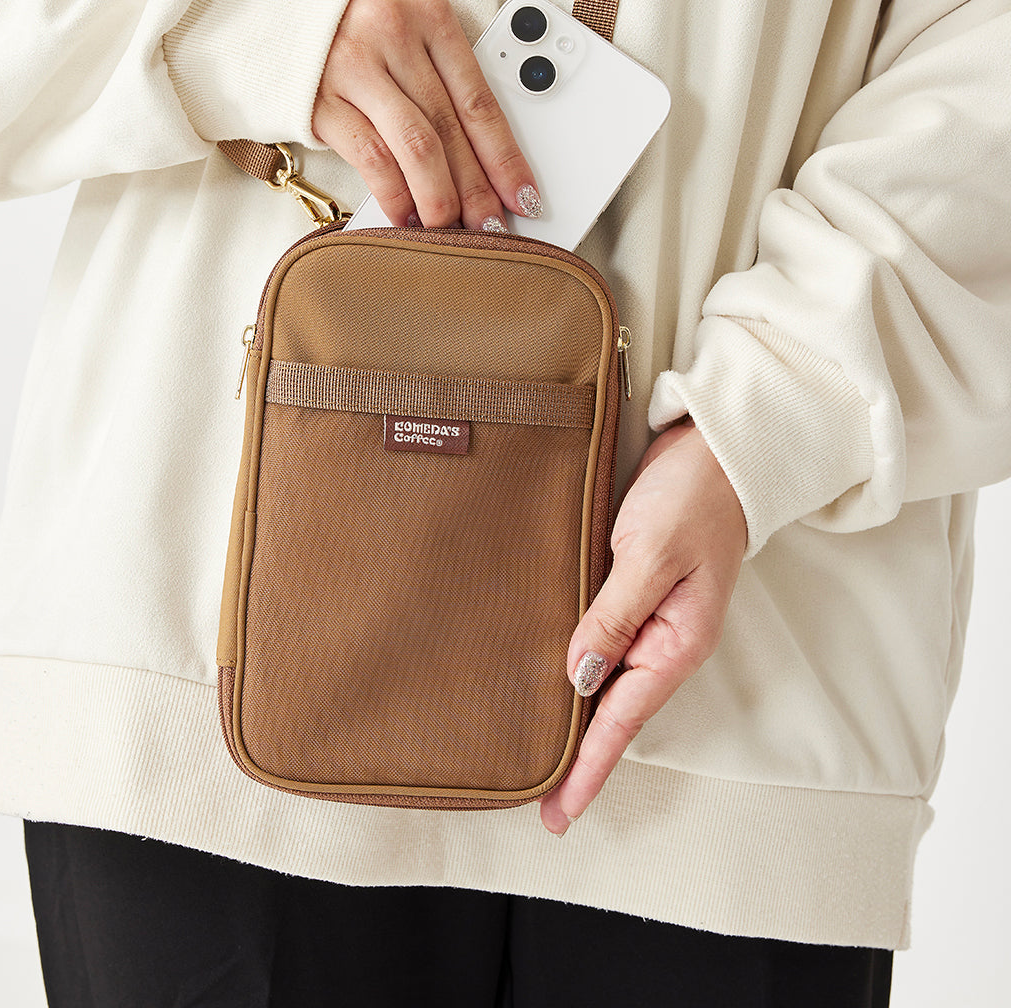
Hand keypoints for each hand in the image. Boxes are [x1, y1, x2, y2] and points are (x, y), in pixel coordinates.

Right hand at [312, 0, 541, 229]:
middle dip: (476, 187)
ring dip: (438, 196)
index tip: (523, 196)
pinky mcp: (320, 99)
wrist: (276, 4)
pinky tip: (407, 218)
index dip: (505, 157)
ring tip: (451, 230)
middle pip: (448, 128)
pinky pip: (369, 156)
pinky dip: (394, 194)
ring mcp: (353, 67)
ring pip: (413, 145)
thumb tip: (483, 160)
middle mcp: (393, 35)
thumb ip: (445, 78)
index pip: (478, 101)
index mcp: (430, 15)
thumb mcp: (412, 31)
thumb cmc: (360, 26)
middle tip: (492, 228)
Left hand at [539, 421, 746, 834]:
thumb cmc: (691, 496)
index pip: (623, 718)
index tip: (561, 810)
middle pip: (615, 712)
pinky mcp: (634, 593)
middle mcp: (664, 640)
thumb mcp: (651, 555)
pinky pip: (603, 644)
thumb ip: (613, 615)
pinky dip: (580, 669)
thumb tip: (580, 675)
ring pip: (607, 682)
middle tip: (543, 803)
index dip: (589, 764)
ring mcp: (651, 618)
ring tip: (541, 758)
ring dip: (578, 719)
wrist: (716, 449)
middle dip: (581, 757)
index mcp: (678, 641)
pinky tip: (554, 683)